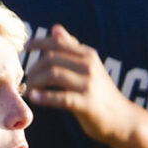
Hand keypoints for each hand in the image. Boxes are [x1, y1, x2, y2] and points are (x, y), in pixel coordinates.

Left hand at [25, 25, 135, 145]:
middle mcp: (88, 65)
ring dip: (36, 82)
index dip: (39, 42)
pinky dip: (45, 97)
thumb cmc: (101, 93)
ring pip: (53, 74)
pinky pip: (61, 98)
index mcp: (88, 54)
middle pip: (52, 58)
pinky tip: (34, 99)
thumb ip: (71, 48)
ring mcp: (88, 84)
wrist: (122, 119)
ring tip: (29, 90)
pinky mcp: (86, 104)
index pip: (58, 41)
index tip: (25, 48)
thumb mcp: (89, 66)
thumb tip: (55, 28)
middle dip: (34, 68)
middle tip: (27, 79)